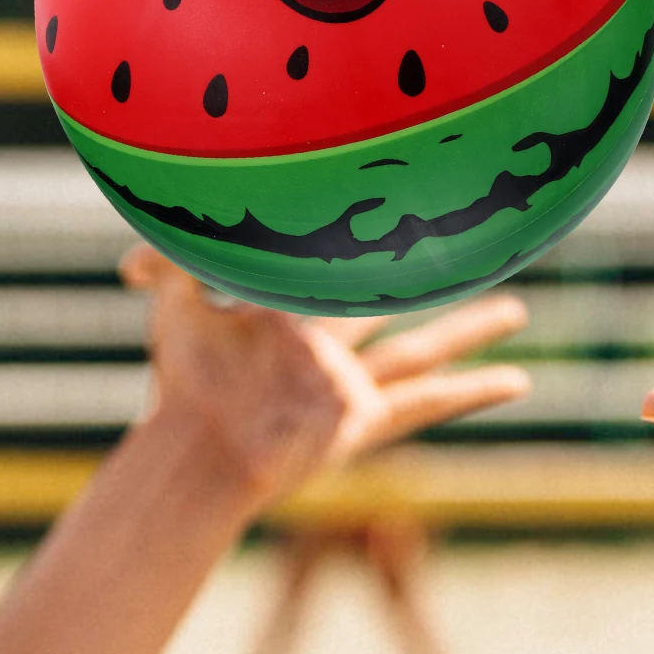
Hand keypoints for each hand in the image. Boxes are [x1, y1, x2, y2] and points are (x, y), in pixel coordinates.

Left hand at [121, 246, 531, 507]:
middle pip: (390, 299)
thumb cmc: (181, 384)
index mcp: (287, 314)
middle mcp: (325, 347)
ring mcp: (347, 386)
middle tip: (471, 244)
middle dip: (426, 277)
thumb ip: (170, 263)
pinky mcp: (361, 421)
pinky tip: (519, 383)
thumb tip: (135, 255)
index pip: (329, 265)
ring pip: (423, 346)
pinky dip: (473, 391)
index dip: (352, 236)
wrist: (197, 452)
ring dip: (469, 328)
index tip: (391, 201)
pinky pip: (429, 401)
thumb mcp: (175, 309)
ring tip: (518, 310)